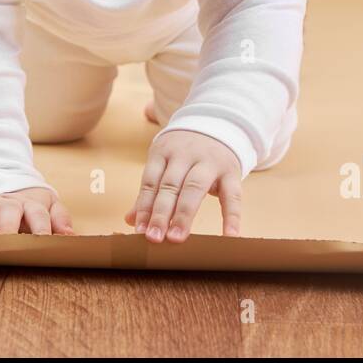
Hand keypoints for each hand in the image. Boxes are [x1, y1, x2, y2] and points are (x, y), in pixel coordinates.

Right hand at [0, 186, 74, 237]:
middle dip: (9, 229)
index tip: (45, 243)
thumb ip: (60, 219)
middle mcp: (6, 203)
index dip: (42, 227)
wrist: (6, 182)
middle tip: (9, 248)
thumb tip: (70, 237)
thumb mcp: (49, 206)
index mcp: (29, 203)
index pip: (38, 213)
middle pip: (8, 212)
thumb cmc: (30, 205)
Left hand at [125, 129, 242, 241]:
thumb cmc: (185, 152)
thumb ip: (150, 191)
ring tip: (176, 238)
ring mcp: (210, 162)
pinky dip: (231, 217)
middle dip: (161, 212)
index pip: (151, 181)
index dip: (144, 207)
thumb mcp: (164, 162)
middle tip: (154, 237)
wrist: (218, 124)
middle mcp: (185, 155)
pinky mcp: (231, 171)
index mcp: (164, 152)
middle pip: (170, 185)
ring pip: (195, 188)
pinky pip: (232, 195)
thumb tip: (131, 221)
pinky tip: (228, 236)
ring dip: (184, 214)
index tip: (139, 230)